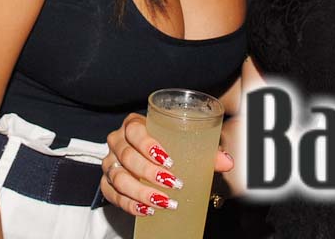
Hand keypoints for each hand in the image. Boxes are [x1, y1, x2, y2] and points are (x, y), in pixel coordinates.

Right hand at [100, 113, 234, 217]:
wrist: (146, 156)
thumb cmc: (166, 146)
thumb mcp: (183, 145)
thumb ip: (205, 152)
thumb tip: (227, 162)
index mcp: (133, 124)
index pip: (134, 130)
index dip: (148, 145)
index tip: (169, 161)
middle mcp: (117, 141)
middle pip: (127, 156)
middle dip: (150, 173)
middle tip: (173, 184)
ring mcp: (110, 163)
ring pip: (119, 178)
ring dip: (141, 192)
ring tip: (164, 202)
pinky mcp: (107, 182)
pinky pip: (112, 195)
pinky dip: (129, 204)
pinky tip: (147, 210)